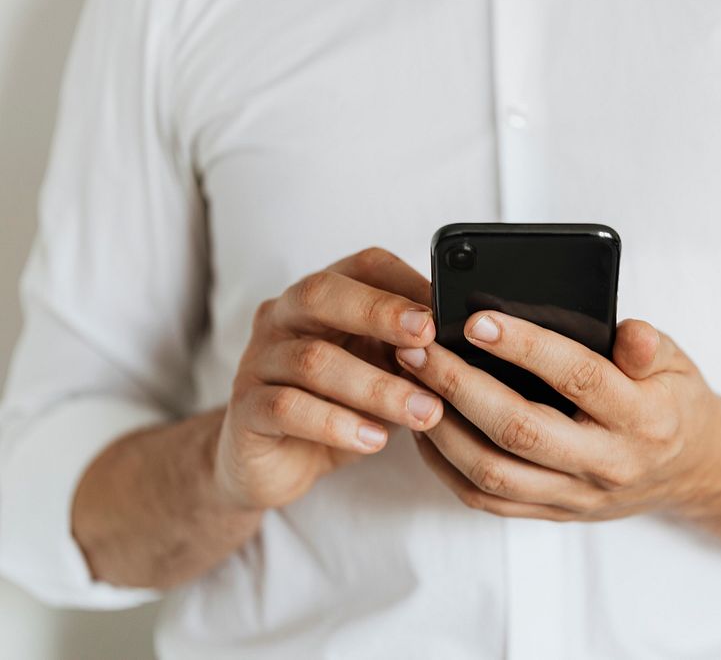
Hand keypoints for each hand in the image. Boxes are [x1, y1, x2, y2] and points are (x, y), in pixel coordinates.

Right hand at [215, 248, 444, 509]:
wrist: (272, 462)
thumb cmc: (336, 406)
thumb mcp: (380, 372)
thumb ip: (410, 353)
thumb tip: (468, 344)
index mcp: (321, 298)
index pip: (362, 266)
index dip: (406, 281)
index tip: (447, 308)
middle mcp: (282, 318)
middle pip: (322, 294)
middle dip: (380, 312)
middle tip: (428, 337)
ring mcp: (258, 361)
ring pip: (313, 359)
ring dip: (377, 386)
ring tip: (425, 411)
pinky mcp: (245, 409)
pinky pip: (288, 408)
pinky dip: (337, 423)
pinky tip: (375, 439)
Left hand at [396, 312, 720, 520]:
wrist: (691, 472)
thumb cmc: (672, 403)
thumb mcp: (676, 362)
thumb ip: (647, 345)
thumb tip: (629, 330)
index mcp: (642, 417)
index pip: (578, 377)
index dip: (525, 347)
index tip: (476, 320)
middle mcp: (606, 462)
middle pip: (519, 429)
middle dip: (458, 385)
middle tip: (417, 347)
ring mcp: (576, 495)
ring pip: (493, 471)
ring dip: (441, 426)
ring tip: (410, 382)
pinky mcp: (553, 512)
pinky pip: (488, 498)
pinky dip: (446, 464)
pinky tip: (426, 425)